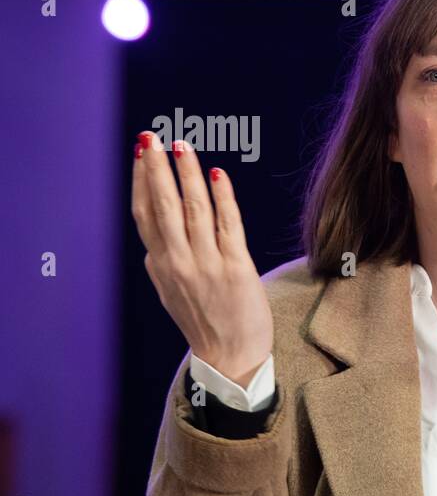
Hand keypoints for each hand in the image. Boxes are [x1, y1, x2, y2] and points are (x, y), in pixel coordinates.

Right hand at [130, 132, 272, 386]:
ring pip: (193, 210)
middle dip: (155, 169)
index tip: (141, 153)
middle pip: (162, 207)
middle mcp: (178, 263)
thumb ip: (162, 264)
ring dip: (187, 175)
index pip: (144, 214)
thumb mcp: (172, 292)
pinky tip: (217, 174)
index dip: (141, 181)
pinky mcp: (236, 269)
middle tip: (151, 137)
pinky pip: (228, 225)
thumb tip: (152, 243)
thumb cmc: (204, 321)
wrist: (230, 358)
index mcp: (160, 265)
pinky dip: (222, 197)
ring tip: (183, 146)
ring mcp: (206, 265)